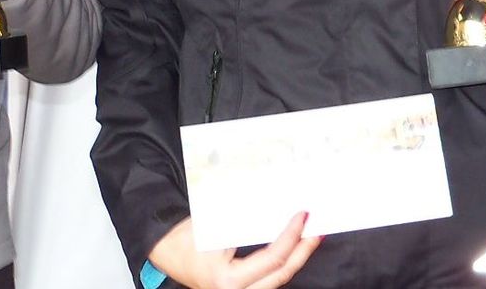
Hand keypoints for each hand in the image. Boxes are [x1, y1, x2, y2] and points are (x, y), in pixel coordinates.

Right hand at [148, 213, 321, 288]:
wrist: (167, 252)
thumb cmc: (186, 239)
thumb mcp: (214, 225)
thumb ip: (246, 220)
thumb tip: (279, 205)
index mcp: (228, 280)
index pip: (272, 258)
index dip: (292, 235)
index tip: (303, 215)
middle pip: (282, 274)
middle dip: (304, 251)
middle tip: (319, 229)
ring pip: (278, 279)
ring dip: (297, 256)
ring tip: (312, 235)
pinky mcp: (242, 288)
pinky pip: (270, 278)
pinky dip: (284, 261)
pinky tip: (294, 246)